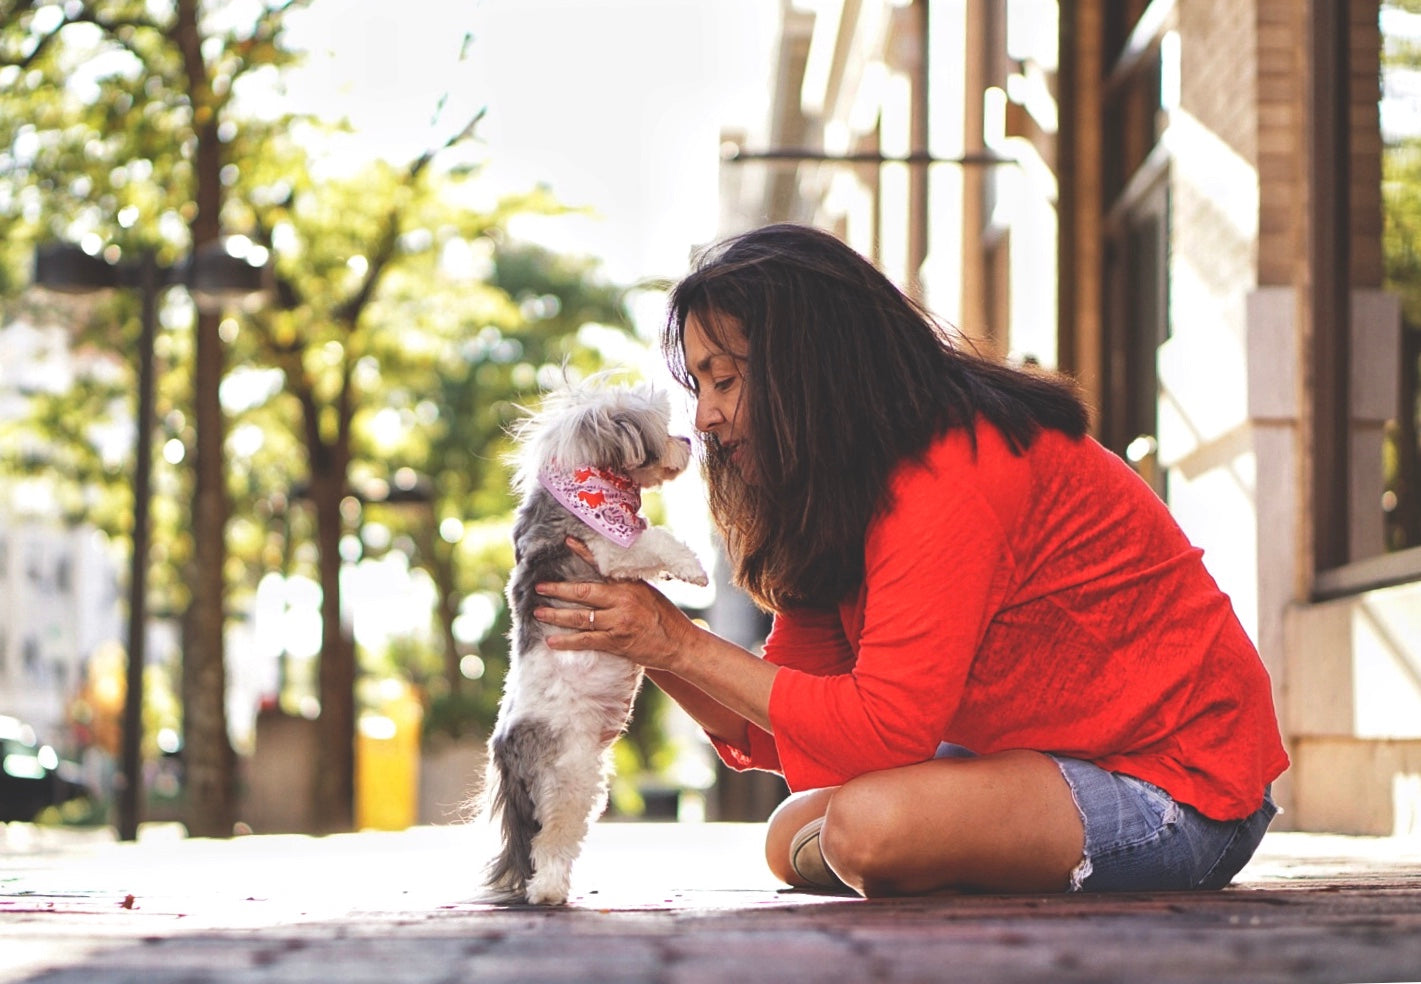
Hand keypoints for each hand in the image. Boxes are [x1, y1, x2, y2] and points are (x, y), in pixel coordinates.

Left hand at [533, 537, 698, 671]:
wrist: (680, 644)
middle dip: (557, 589)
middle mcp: (622, 600)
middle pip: (582, 592)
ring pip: (579, 617)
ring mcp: (618, 621)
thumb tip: (603, 580)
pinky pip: (586, 640)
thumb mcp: (648, 594)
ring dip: (555, 615)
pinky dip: (566, 642)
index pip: (601, 565)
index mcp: (629, 585)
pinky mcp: (616, 642)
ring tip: (538, 612)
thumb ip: (626, 587)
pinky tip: (551, 642)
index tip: (567, 542)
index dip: (583, 552)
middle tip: (538, 587)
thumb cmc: (665, 618)